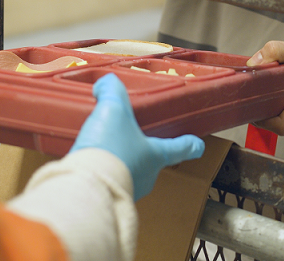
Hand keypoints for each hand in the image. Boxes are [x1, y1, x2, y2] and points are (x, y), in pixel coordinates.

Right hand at [71, 73, 204, 199]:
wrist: (85, 186)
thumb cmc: (110, 150)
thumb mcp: (113, 111)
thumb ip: (112, 92)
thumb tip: (107, 83)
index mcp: (156, 155)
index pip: (181, 148)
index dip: (190, 144)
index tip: (198, 145)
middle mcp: (146, 176)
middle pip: (151, 161)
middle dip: (141, 151)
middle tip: (130, 139)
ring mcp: (128, 190)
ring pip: (128, 173)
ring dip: (119, 163)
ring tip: (103, 150)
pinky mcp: (107, 199)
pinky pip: (108, 183)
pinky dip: (101, 173)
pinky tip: (89, 164)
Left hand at [247, 40, 283, 134]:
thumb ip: (273, 50)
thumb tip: (254, 63)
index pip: (281, 126)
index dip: (264, 121)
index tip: (255, 108)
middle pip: (280, 126)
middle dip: (266, 114)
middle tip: (257, 98)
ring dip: (274, 113)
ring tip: (269, 96)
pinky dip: (281, 112)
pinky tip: (278, 98)